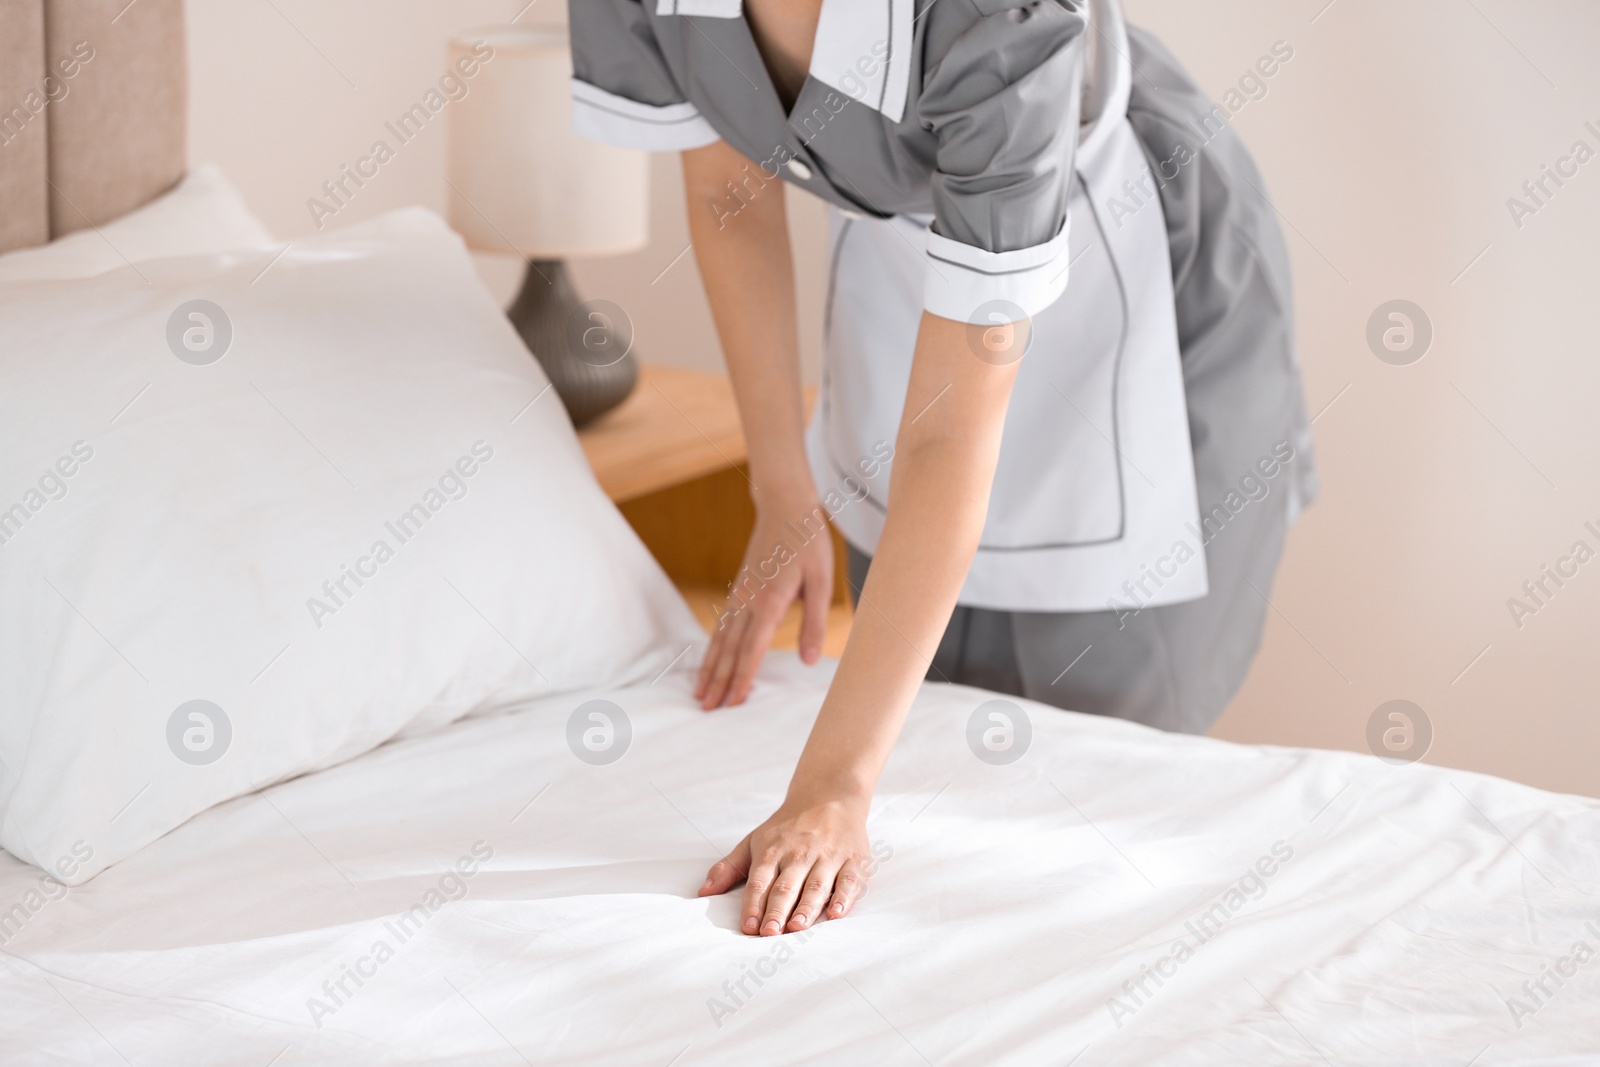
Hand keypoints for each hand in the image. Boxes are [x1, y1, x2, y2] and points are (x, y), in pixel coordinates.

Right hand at [696, 501, 833, 708]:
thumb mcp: (822, 580)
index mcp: (770, 600)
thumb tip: (808, 661)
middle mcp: (748, 600)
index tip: (735, 702)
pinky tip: (708, 663)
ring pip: (719, 639)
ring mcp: (738, 594)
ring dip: (710, 669)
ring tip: (700, 695)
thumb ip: (815, 623)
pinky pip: (720, 625)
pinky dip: (711, 648)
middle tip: (709, 711)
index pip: (752, 648)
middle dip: (719, 682)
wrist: (785, 506)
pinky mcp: (738, 589)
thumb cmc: (808, 543)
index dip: (743, 677)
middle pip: (729, 649)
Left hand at [697, 795, 870, 934]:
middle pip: (787, 886)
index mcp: (772, 851)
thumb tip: (703, 892)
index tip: (748, 927)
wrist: (829, 796)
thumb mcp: (754, 841)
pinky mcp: (853, 859)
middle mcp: (799, 854)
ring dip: (806, 908)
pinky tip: (836, 913)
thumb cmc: (787, 828)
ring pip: (816, 885)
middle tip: (769, 933)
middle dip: (777, 910)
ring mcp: (827, 856)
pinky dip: (844, 897)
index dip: (753, 905)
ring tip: (796, 928)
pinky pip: (849, 880)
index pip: (760, 882)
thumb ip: (729, 868)